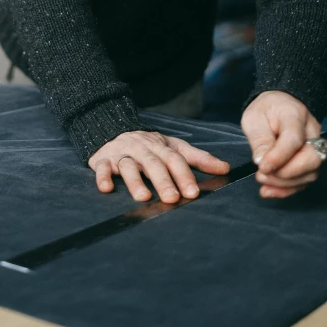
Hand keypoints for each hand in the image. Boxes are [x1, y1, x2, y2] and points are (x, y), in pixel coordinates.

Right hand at [88, 130, 229, 202]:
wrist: (112, 128)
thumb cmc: (149, 145)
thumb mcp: (173, 146)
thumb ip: (198, 158)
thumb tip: (225, 168)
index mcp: (159, 146)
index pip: (174, 159)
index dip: (184, 175)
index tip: (193, 193)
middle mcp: (141, 149)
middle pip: (153, 163)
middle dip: (163, 180)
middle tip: (172, 198)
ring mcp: (121, 154)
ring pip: (128, 166)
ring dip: (135, 181)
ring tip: (143, 197)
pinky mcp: (102, 159)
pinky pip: (101, 167)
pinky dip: (102, 177)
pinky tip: (106, 189)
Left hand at [241, 90, 323, 198]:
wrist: (278, 106)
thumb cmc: (266, 110)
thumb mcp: (254, 118)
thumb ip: (259, 138)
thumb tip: (261, 161)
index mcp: (295, 115)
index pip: (294, 139)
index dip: (279, 157)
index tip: (262, 167)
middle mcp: (311, 133)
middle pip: (311, 159)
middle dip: (285, 174)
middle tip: (261, 174)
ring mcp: (314, 148)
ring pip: (310, 173)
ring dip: (285, 184)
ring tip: (262, 181)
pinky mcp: (311, 161)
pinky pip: (305, 180)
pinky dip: (287, 189)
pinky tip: (270, 190)